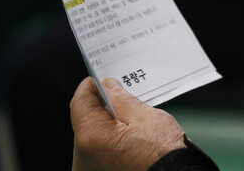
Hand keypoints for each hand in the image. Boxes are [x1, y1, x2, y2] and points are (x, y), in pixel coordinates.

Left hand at [71, 77, 185, 170]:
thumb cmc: (163, 154)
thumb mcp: (145, 116)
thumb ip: (121, 98)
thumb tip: (108, 87)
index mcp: (92, 137)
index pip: (80, 102)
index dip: (91, 87)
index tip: (100, 81)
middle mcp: (83, 158)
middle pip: (85, 122)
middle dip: (101, 109)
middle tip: (122, 102)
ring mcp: (89, 170)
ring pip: (91, 138)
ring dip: (105, 127)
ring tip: (129, 125)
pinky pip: (96, 153)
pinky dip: (108, 143)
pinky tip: (126, 141)